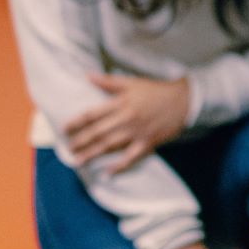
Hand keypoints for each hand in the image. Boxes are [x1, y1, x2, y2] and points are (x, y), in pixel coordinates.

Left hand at [66, 74, 189, 173]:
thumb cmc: (156, 91)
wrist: (183, 101)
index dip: (77, 122)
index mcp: (121, 103)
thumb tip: (87, 75)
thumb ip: (108, 82)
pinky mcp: (147, 142)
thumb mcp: (132, 82)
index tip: (65, 128)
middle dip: (81, 141)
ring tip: (78, 161)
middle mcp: (126, 118)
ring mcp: (137, 132)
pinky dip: (119, 166)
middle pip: (98, 132)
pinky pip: (131, 157)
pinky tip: (107, 172)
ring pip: (110, 145)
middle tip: (68, 148)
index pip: (93, 114)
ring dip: (93, 154)